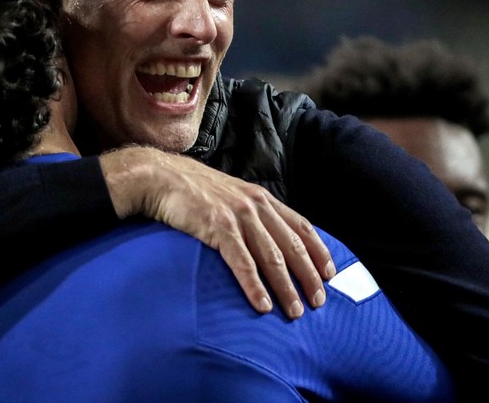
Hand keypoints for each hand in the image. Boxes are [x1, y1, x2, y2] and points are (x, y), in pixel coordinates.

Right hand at [100, 146, 334, 317]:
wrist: (159, 176)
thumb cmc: (191, 188)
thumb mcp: (229, 194)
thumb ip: (248, 211)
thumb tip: (262, 234)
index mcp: (261, 197)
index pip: (301, 226)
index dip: (318, 251)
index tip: (329, 274)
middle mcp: (256, 206)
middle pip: (292, 246)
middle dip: (309, 276)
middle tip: (318, 302)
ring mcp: (238, 216)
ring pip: (272, 258)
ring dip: (286, 288)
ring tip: (295, 311)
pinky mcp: (218, 228)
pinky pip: (242, 263)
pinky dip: (255, 286)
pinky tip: (262, 304)